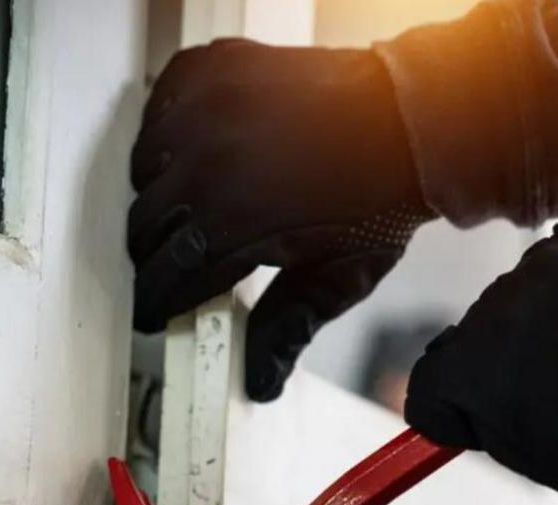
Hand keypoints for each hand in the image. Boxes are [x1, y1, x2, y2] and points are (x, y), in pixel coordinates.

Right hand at [129, 39, 432, 401]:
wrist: (412, 118)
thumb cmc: (381, 197)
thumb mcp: (339, 276)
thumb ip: (287, 328)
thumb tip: (259, 381)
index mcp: (235, 224)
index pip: (164, 277)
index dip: (156, 302)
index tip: (155, 310)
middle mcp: (209, 165)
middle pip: (145, 227)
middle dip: (157, 254)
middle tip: (180, 260)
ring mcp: (207, 111)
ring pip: (144, 168)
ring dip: (162, 191)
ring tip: (195, 201)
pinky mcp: (211, 71)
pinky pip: (159, 107)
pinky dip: (169, 129)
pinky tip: (197, 147)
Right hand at [404, 211, 557, 504]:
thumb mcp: (529, 448)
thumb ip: (489, 409)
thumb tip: (490, 383)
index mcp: (467, 370)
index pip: (436, 372)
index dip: (463, 395)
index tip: (492, 407)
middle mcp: (495, 305)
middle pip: (497, 318)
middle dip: (528, 340)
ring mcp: (550, 260)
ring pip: (545, 274)